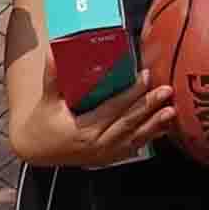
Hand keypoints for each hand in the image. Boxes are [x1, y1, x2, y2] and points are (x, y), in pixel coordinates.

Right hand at [12, 73, 170, 173]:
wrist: (36, 151)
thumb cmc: (42, 123)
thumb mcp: (47, 100)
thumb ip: (53, 76)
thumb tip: (55, 50)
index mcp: (84, 129)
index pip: (113, 108)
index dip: (131, 92)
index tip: (145, 76)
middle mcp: (98, 144)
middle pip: (129, 122)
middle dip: (150, 105)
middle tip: (166, 90)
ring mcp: (105, 154)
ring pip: (135, 137)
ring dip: (155, 123)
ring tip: (172, 110)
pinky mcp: (109, 158)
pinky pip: (133, 147)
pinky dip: (149, 137)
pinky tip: (163, 127)